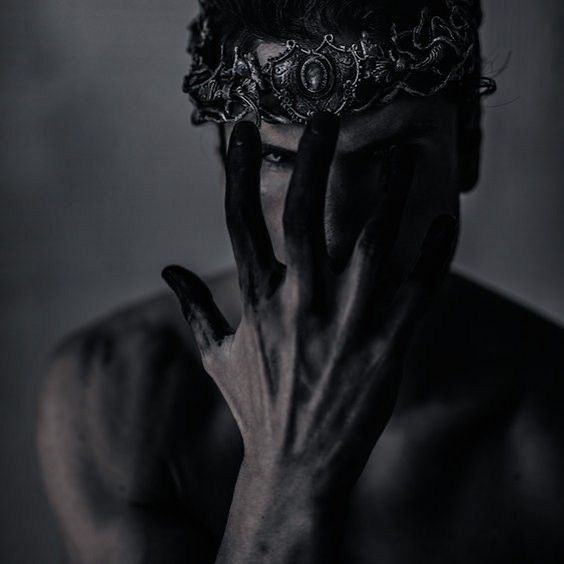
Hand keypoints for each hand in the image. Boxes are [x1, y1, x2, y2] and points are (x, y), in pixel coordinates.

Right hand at [163, 113, 455, 497]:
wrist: (295, 468)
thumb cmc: (256, 410)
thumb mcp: (215, 358)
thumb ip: (193, 308)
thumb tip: (168, 268)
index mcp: (256, 302)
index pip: (240, 220)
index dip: (239, 169)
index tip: (242, 128)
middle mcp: (297, 305)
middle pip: (303, 216)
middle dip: (312, 160)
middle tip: (326, 117)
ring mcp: (343, 325)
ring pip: (369, 242)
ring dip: (388, 193)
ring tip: (403, 155)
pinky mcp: (384, 348)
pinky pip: (415, 291)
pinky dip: (433, 252)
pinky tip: (446, 219)